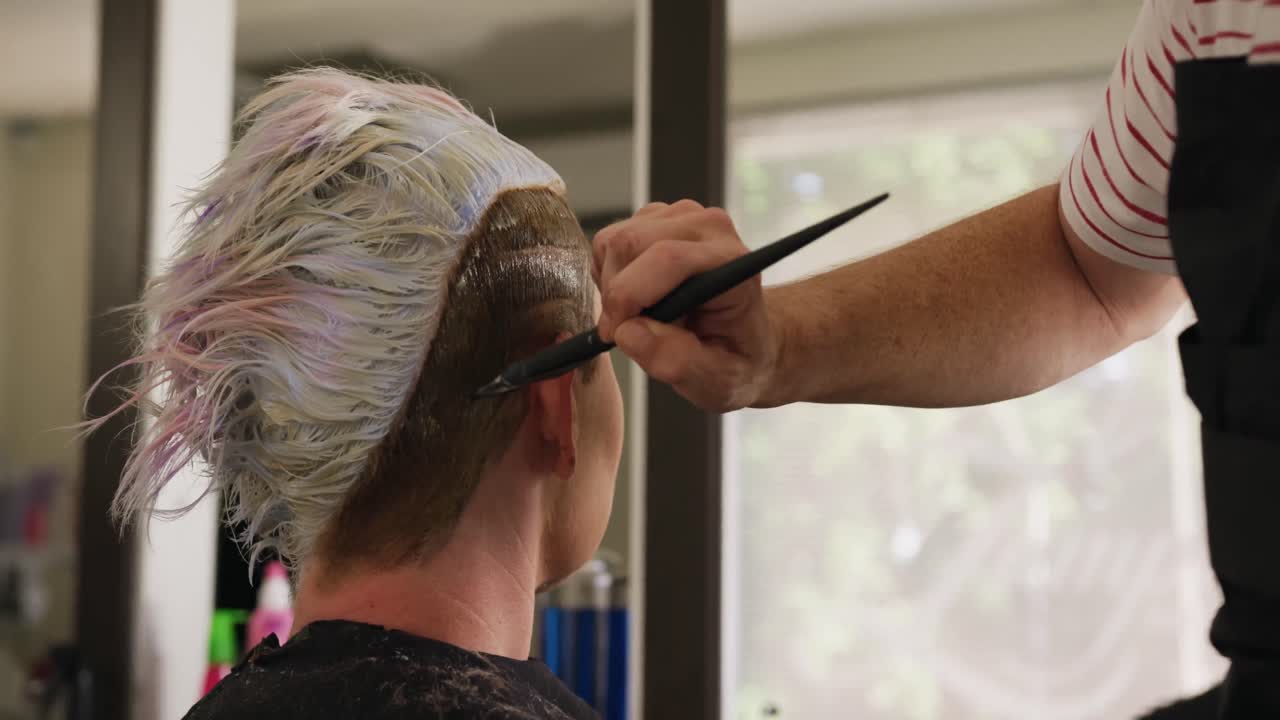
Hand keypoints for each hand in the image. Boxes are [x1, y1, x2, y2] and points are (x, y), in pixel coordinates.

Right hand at [592, 199, 780, 411]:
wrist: (742, 336)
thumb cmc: (734, 356)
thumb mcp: (717, 380)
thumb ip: (677, 361)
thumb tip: (628, 332)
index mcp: (732, 264)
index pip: (668, 259)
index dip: (629, 296)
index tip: (616, 334)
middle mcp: (708, 228)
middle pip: (630, 244)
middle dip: (615, 294)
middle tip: (624, 331)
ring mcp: (681, 217)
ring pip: (614, 242)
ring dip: (610, 284)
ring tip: (638, 314)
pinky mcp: (657, 218)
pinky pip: (609, 241)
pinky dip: (609, 274)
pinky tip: (635, 296)